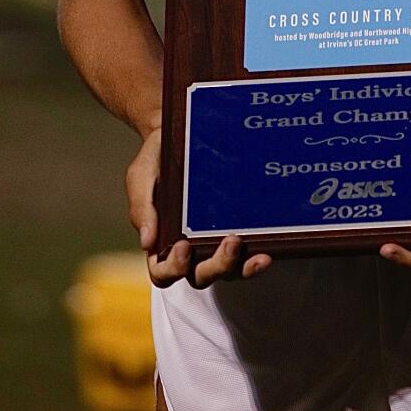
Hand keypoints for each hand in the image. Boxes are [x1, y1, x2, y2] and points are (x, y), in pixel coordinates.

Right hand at [125, 128, 271, 286]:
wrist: (179, 134)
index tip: (184, 246)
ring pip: (228, 271)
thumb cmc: (156, 159)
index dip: (174, 268)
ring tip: (259, 255)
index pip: (163, 272)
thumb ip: (143, 208)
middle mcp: (189, 250)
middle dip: (218, 266)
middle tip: (231, 242)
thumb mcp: (141, 178)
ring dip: (243, 268)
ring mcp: (213, 242)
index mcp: (161, 242)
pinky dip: (256, 256)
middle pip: (201, 276)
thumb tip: (148, 243)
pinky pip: (246, 254)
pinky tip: (268, 248)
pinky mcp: (235, 230)